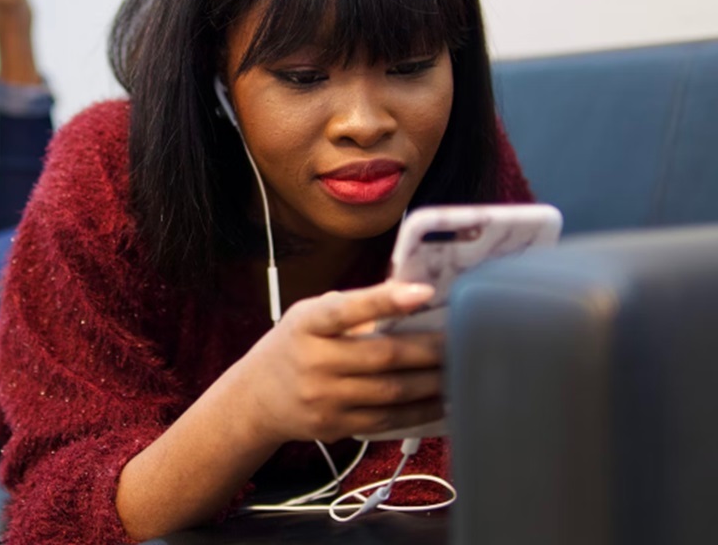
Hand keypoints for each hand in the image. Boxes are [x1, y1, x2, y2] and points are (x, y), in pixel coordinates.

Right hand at [232, 280, 445, 444]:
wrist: (256, 398)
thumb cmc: (294, 346)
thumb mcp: (309, 317)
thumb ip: (351, 307)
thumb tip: (411, 294)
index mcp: (306, 324)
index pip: (345, 310)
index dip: (385, 300)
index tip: (424, 292)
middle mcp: (312, 362)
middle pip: (382, 356)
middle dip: (429, 349)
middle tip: (461, 340)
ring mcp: (323, 399)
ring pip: (391, 392)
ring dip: (432, 382)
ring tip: (459, 370)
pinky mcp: (335, 426)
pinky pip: (387, 420)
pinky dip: (419, 411)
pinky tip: (440, 400)